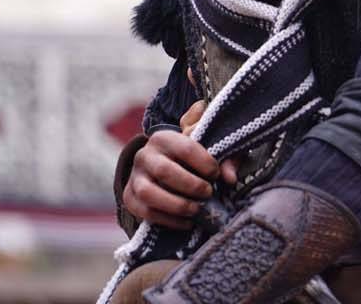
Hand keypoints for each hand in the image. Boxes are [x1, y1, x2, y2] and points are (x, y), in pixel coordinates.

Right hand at [123, 101, 239, 228]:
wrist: (160, 169)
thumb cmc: (190, 160)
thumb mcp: (208, 153)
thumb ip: (224, 160)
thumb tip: (230, 179)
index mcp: (164, 138)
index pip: (185, 147)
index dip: (204, 163)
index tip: (216, 175)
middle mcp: (144, 155)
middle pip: (164, 171)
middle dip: (190, 185)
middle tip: (208, 193)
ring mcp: (134, 177)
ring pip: (148, 193)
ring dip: (176, 205)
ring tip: (196, 209)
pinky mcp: (129, 198)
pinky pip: (145, 212)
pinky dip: (168, 220)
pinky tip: (187, 221)